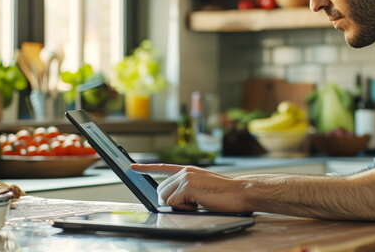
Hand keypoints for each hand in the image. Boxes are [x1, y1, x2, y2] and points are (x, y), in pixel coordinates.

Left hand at [131, 163, 250, 212]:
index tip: (132, 167)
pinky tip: (199, 203)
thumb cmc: (226, 195)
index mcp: (189, 171)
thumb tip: (172, 200)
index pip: (163, 168)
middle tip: (192, 204)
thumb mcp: (202, 189)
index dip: (146, 168)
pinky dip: (184, 208)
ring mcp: (186, 177)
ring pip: (165, 197)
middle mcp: (185, 171)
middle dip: (171, 202)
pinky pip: (173, 203)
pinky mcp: (188, 186)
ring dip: (178, 206)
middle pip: (161, 190)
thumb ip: (186, 189)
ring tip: (198, 203)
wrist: (242, 192)